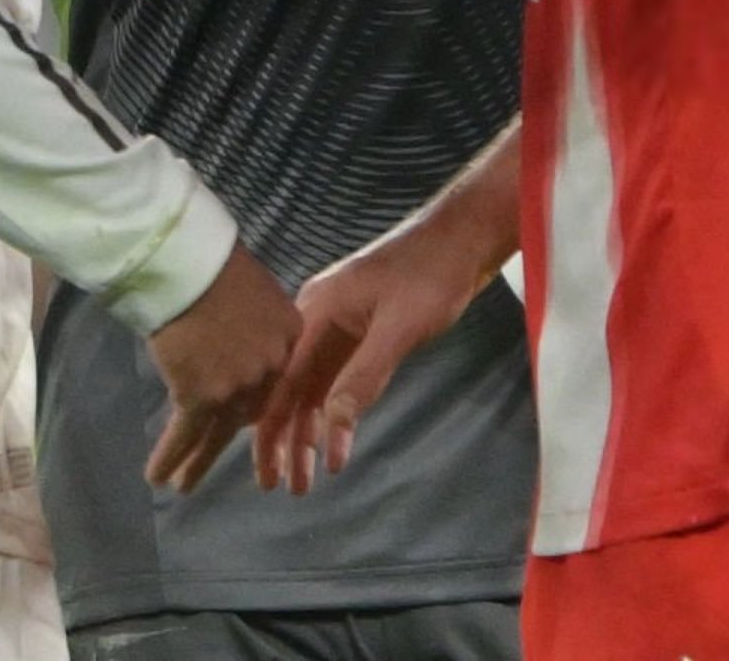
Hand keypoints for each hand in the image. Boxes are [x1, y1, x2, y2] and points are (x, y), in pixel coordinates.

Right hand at [143, 244, 299, 491]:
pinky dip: (170, 457)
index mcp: (291, 333)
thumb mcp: (257, 289)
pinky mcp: (201, 395)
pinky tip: (157, 476)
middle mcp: (271, 365)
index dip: (255, 397)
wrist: (187, 262)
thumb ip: (260, 321)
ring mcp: (237, 384)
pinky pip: (185, 434)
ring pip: (217, 433)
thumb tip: (243, 337)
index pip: (276, 377)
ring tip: (183, 485)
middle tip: (216, 462)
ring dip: (197, 462)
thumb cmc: (215, 264)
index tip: (240, 415)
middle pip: (249, 410)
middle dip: (228, 436)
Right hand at [252, 214, 496, 492]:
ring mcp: (338, 324)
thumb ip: (364, 377)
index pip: (282, 381)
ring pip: (312, 386)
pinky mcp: (359, 330)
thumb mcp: (398, 330)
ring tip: (306, 477)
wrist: (461, 240)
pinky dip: (330, 410)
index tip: (266, 473)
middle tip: (279, 487)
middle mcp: (317, 318)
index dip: (272, 430)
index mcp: (315, 311)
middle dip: (284, 438)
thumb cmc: (431, 276)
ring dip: (308, 430)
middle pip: (290, 387)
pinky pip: (333, 377)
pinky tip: (330, 439)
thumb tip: (333, 429)